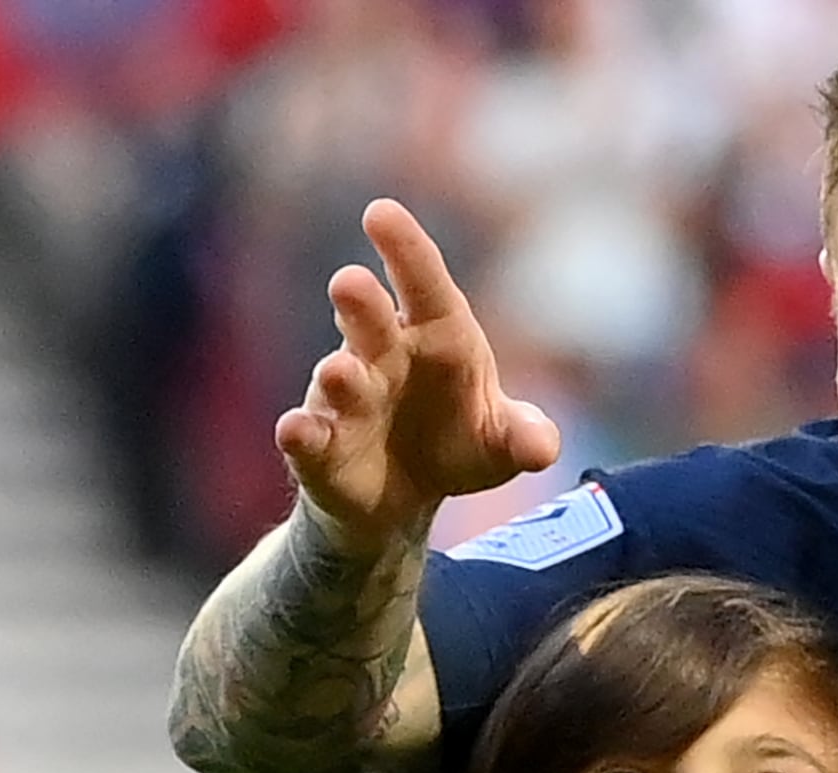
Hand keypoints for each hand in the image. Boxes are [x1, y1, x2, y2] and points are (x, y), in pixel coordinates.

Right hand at [274, 199, 562, 548]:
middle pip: (370, 320)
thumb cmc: (458, 442)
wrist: (408, 495)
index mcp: (436, 336)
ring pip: (338, 378)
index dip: (406, 252)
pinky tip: (295, 430)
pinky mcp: (320, 448)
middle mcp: (382, 356)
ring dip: (338, 375)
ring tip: (340, 371)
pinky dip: (299, 433)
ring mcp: (346, 400)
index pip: (425, 287)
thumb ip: (526, 436)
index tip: (381, 213)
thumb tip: (543, 447)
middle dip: (360, 302)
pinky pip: (306, 436)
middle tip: (350, 281)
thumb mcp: (502, 442)